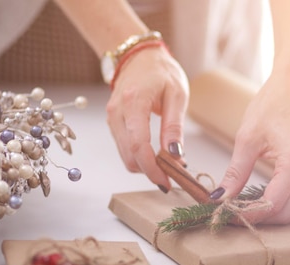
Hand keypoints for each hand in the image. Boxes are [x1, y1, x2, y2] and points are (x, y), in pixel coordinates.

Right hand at [106, 45, 188, 190]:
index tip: (166, 182)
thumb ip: (174, 126)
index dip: (151, 168)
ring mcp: (112, 118)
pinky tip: (155, 156)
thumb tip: (176, 155)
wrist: (138, 57)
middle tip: (172, 177)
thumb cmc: (161, 72)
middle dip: (149, 171)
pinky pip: (124, 148)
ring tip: (167, 166)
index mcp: (133, 102)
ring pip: (124, 156)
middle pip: (128, 155)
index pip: (137, 145)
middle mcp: (117, 112)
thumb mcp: (177, 95)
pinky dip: (138, 157)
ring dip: (144, 166)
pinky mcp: (113, 123)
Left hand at [211, 72, 289, 227]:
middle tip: (233, 216)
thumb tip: (220, 197)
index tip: (227, 216)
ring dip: (276, 221)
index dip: (248, 214)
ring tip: (251, 214)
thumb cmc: (273, 105)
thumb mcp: (247, 137)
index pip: (272, 203)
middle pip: (286, 214)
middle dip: (260, 219)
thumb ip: (236, 172)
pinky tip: (272, 209)